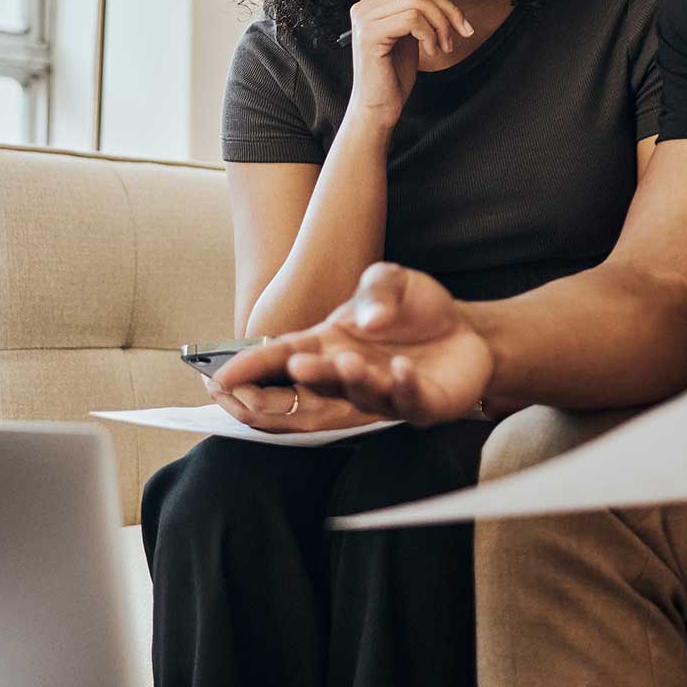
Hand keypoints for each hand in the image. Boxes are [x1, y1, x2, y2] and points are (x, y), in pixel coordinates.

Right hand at [216, 263, 493, 425]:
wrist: (467, 331)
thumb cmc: (416, 309)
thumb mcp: (390, 280)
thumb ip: (375, 290)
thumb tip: (366, 320)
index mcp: (327, 345)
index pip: (280, 357)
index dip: (249, 368)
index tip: (219, 378)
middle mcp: (347, 375)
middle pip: (306, 390)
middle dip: (288, 389)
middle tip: (283, 374)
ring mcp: (381, 394)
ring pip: (354, 397)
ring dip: (347, 382)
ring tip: (346, 361)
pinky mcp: (418, 406)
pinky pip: (405, 401)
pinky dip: (401, 386)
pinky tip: (402, 367)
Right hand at [347, 0, 477, 127]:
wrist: (377, 109)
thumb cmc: (394, 76)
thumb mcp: (411, 36)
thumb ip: (420, 12)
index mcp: (373, 4)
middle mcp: (364, 7)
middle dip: (449, 7)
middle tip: (464, 30)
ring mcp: (364, 19)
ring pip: (418, 1)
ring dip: (442, 24)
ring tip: (445, 46)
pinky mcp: (370, 35)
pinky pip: (412, 19)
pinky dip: (430, 35)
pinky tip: (431, 52)